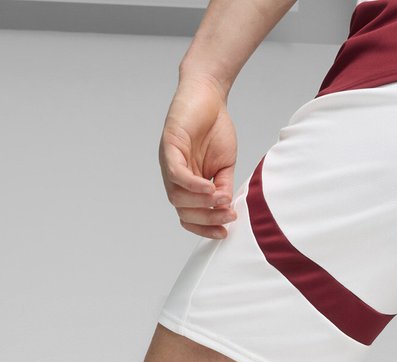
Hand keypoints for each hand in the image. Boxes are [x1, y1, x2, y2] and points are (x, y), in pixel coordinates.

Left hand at [158, 73, 237, 239]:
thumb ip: (224, 186)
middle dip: (207, 218)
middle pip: (183, 210)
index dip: (205, 228)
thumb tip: (225, 208)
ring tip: (220, 199)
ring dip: (200, 203)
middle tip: (228, 215)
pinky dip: (192, 185)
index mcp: (188, 184)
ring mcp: (169, 162)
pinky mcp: (169, 146)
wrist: (209, 94)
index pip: (189, 215)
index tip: (224, 232)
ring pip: (177, 196)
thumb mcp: (225, 165)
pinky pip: (176, 173)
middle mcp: (175, 176)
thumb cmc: (215, 127)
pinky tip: (209, 187)